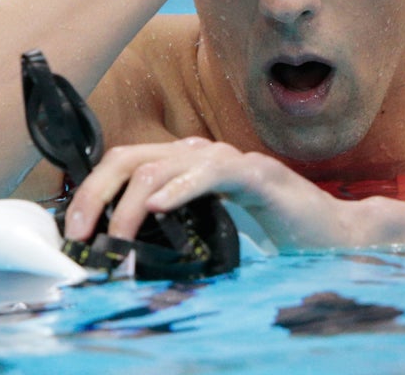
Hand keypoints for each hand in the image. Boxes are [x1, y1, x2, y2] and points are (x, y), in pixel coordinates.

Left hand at [63, 137, 358, 250]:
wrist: (330, 233)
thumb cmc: (272, 231)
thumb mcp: (209, 227)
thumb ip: (176, 226)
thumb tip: (124, 250)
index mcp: (188, 164)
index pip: (127, 161)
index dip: (93, 190)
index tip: (74, 230)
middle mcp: (204, 154)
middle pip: (133, 156)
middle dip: (97, 193)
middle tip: (80, 233)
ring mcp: (230, 161)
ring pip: (163, 164)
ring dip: (130, 202)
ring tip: (115, 236)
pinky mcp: (257, 175)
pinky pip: (211, 172)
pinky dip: (180, 187)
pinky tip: (159, 206)